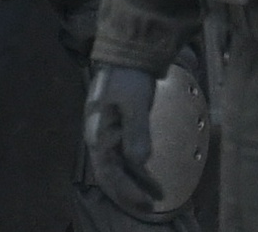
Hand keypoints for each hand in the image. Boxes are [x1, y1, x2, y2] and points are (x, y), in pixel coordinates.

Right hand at [84, 65, 162, 215]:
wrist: (129, 52)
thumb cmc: (128, 75)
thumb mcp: (134, 102)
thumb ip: (136, 131)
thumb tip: (140, 160)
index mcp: (98, 135)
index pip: (108, 173)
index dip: (125, 190)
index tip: (144, 202)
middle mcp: (102, 138)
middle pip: (113, 174)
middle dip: (131, 192)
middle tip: (152, 206)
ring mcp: (112, 134)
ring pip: (122, 167)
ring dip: (138, 182)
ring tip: (158, 196)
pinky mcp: (123, 128)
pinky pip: (130, 155)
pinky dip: (141, 168)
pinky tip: (153, 177)